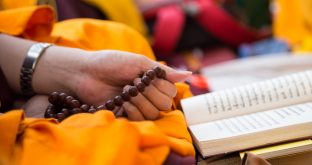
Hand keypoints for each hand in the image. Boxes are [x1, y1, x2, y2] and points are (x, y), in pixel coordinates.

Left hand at [73, 50, 190, 119]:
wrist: (87, 72)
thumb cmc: (113, 62)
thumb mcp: (140, 62)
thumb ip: (164, 72)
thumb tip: (189, 74)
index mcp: (153, 82)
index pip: (171, 92)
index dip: (161, 87)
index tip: (145, 77)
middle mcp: (148, 95)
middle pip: (164, 105)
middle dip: (150, 93)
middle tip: (134, 83)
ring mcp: (138, 107)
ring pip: (153, 114)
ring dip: (140, 101)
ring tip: (126, 90)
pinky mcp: (127, 116)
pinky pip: (140, 120)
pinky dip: (133, 110)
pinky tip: (122, 101)